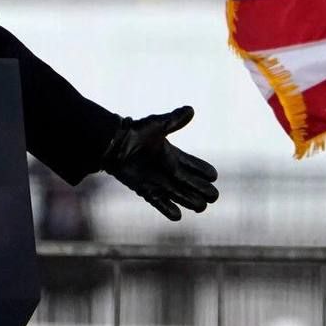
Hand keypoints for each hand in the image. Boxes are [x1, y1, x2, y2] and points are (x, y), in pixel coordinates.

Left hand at [102, 106, 218, 220]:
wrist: (112, 145)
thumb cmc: (134, 133)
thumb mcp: (156, 125)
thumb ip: (174, 120)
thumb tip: (191, 109)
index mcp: (173, 155)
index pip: (195, 166)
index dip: (205, 171)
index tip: (213, 176)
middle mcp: (168, 171)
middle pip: (192, 184)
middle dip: (204, 190)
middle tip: (212, 196)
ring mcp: (158, 182)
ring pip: (180, 195)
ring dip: (191, 201)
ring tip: (201, 206)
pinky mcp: (146, 190)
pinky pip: (160, 203)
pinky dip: (167, 210)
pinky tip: (177, 216)